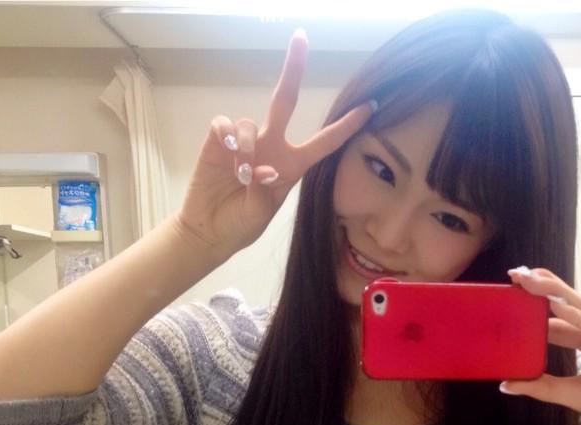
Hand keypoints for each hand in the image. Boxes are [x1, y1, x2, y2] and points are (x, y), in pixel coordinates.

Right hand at [176, 28, 373, 258]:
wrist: (208, 231)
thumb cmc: (241, 224)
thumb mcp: (260, 214)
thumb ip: (264, 191)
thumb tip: (261, 167)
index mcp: (292, 165)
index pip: (325, 142)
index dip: (347, 125)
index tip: (372, 106)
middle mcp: (272, 145)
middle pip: (285, 99)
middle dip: (294, 68)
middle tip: (301, 37)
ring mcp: (245, 142)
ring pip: (250, 121)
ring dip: (247, 146)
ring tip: (241, 174)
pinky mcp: (217, 141)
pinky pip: (225, 124)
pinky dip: (228, 137)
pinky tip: (227, 155)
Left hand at [501, 267, 580, 424]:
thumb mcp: (577, 395)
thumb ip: (545, 387)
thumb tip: (506, 385)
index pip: (563, 318)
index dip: (538, 305)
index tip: (512, 292)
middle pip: (573, 305)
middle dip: (545, 288)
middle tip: (517, 274)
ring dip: (559, 294)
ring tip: (533, 281)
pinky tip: (560, 308)